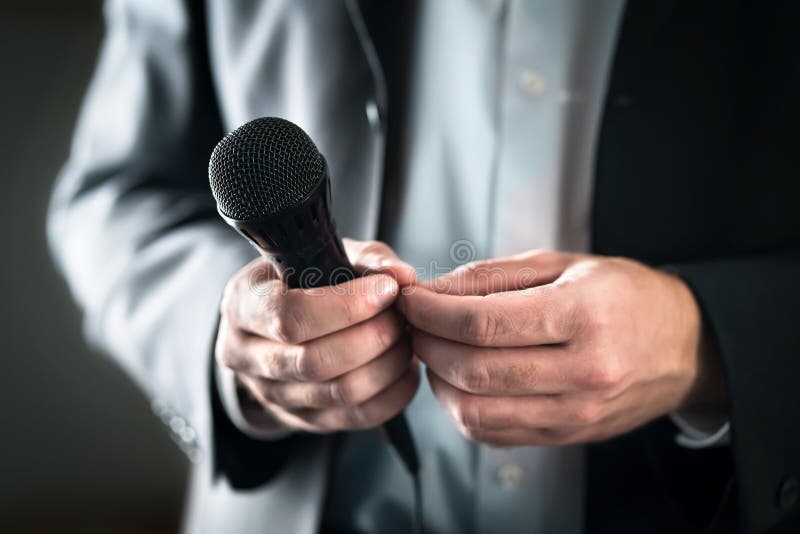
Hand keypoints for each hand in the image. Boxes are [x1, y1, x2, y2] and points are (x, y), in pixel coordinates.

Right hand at [216, 239, 419, 433]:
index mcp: (244, 303)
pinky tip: (404, 369)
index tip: (387, 290)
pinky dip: (391, 394)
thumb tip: (402, 277)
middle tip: (402, 317)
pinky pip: (355, 417)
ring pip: (339, 393)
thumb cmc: (304, 280)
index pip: (290, 316)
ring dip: (387, 366)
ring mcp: (270, 394)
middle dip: (373, 337)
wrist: (280, 320)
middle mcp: (246, 354)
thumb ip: (368, 260)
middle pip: (315, 362)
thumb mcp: (326, 254)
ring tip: (406, 340)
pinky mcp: (301, 419)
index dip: (347, 306)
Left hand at [399, 250, 725, 445]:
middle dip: (427, 344)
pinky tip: (460, 381)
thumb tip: (432, 291)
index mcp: (583, 315)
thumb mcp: (564, 264)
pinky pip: (494, 434)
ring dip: (438, 381)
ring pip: (476, 411)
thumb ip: (492, 277)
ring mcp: (576, 412)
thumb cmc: (625, 297)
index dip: (432, 312)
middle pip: (473, 369)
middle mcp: (583, 371)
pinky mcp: (567, 436)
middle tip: (415, 323)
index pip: (482, 323)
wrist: (685, 346)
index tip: (411, 300)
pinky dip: (462, 410)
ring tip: (435, 351)